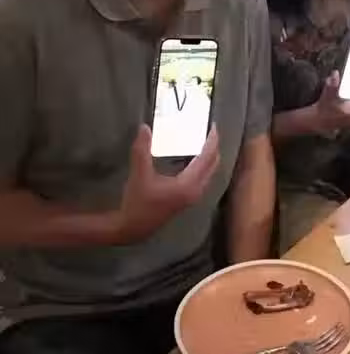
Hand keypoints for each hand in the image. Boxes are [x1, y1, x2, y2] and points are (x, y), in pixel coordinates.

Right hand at [110, 124, 219, 243]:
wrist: (132, 228)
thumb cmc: (137, 202)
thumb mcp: (139, 174)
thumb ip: (142, 149)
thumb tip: (145, 127)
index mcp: (188, 184)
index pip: (207, 158)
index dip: (211, 140)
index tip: (212, 125)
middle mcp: (196, 190)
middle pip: (213, 164)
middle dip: (213, 146)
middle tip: (208, 129)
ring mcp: (193, 196)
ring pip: (208, 171)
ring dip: (208, 155)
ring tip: (201, 139)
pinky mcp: (187, 198)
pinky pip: (202, 176)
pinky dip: (201, 164)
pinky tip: (190, 156)